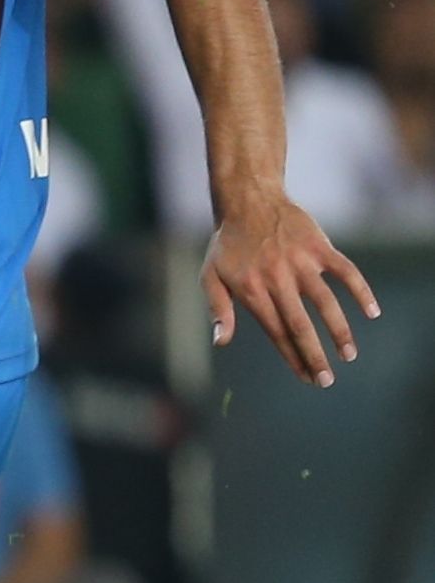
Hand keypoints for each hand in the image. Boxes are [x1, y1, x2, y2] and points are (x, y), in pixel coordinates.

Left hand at [201, 198, 380, 387]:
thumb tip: (220, 342)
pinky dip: (361, 291)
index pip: (276, 333)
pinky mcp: (320, 247)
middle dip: (315, 356)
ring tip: (349, 354)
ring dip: (339, 330)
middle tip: (327, 381)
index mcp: (252, 292)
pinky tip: (372, 312)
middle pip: (300, 325)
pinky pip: (346, 271)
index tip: (306, 377)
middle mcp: (277, 280)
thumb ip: (218, 309)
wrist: (249, 202)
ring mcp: (301, 263)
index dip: (291, 358)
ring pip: (326, 303)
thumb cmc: (227, 245)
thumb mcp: (210, 276)